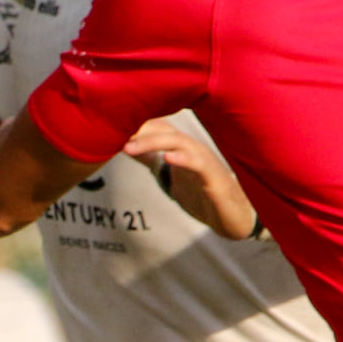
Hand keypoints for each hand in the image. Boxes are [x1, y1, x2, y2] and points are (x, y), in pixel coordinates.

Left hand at [123, 118, 257, 238]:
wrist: (235, 218)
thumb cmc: (204, 194)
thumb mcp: (171, 175)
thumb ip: (150, 159)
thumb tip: (124, 144)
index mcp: (182, 147)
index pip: (156, 125)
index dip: (134, 123)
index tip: (107, 125)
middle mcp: (193, 149)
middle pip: (164, 129)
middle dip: (138, 131)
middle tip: (113, 136)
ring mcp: (205, 163)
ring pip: (179, 142)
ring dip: (153, 142)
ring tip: (130, 148)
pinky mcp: (215, 181)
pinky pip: (200, 165)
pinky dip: (184, 159)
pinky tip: (168, 158)